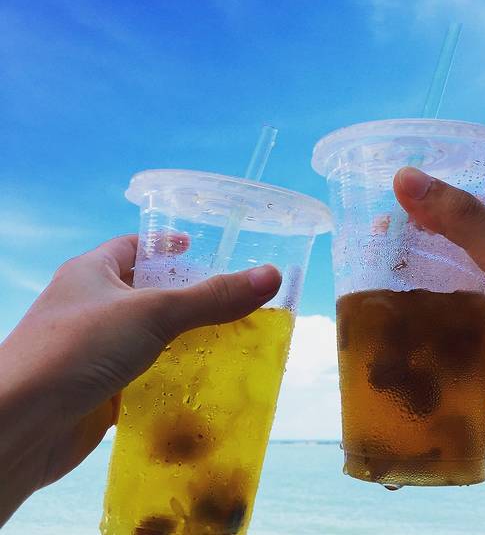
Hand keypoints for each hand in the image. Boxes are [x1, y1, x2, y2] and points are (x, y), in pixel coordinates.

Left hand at [0, 235, 280, 523]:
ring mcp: (92, 348)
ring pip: (146, 335)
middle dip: (184, 296)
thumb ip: (212, 297)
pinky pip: (142, 371)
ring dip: (180, 338)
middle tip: (227, 298)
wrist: (19, 427)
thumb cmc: (78, 348)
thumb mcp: (153, 312)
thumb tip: (271, 275)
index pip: (134, 247)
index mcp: (91, 272)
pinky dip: (168, 373)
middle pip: (145, 292)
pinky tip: (200, 379)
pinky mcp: (99, 386)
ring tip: (226, 338)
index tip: (198, 248)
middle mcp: (89, 305)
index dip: (167, 245)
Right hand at [394, 167, 484, 499]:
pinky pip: (430, 326)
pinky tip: (378, 315)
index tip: (386, 203)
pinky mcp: (468, 345)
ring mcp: (484, 311)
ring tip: (362, 275)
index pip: (467, 210)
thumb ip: (463, 220)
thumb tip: (405, 177)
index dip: (427, 204)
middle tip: (366, 242)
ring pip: (433, 288)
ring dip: (402, 284)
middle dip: (407, 246)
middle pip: (443, 249)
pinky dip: (407, 320)